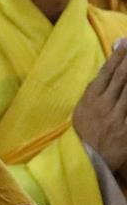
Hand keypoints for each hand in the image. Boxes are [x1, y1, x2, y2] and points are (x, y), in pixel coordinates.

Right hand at [74, 41, 126, 172]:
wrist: (88, 161)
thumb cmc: (85, 133)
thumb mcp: (82, 110)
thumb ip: (95, 91)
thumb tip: (105, 72)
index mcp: (90, 100)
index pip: (106, 73)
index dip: (117, 57)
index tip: (125, 43)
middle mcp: (103, 106)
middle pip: (121, 78)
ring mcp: (117, 118)